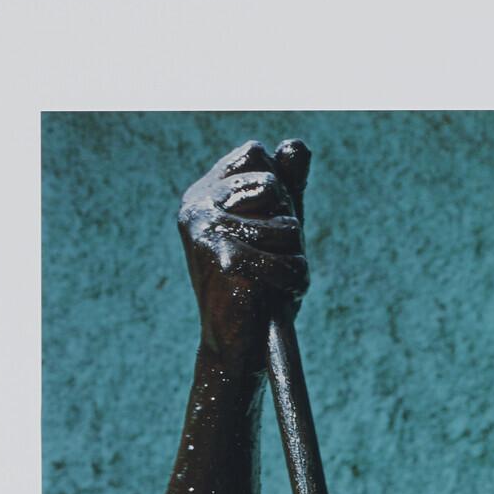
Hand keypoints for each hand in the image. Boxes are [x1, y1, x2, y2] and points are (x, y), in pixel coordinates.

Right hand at [177, 138, 310, 367]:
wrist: (237, 349)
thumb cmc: (258, 289)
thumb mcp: (276, 231)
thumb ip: (288, 187)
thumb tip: (297, 144)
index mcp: (203, 193)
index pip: (257, 152)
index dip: (279, 189)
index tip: (265, 225)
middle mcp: (197, 206)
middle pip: (274, 184)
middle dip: (289, 225)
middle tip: (269, 259)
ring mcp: (206, 231)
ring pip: (288, 225)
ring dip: (294, 259)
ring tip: (270, 281)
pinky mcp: (224, 261)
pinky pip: (290, 264)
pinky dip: (295, 284)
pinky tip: (273, 299)